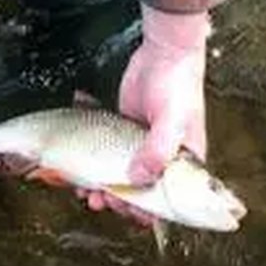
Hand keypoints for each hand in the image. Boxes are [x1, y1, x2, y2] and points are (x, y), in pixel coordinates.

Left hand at [79, 6, 209, 224]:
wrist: (164, 53)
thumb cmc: (179, 88)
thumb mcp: (172, 122)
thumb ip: (157, 152)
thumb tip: (139, 179)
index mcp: (183, 165)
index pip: (168, 200)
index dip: (148, 212)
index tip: (127, 211)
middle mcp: (163, 160)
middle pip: (140, 193)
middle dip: (121, 201)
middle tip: (102, 200)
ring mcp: (141, 146)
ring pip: (121, 178)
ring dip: (105, 190)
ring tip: (88, 194)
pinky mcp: (123, 131)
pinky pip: (108, 157)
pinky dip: (96, 169)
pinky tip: (81, 176)